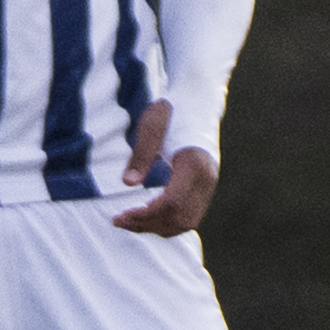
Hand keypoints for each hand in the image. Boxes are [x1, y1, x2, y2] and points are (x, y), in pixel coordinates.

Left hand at [109, 109, 216, 236]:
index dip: (144, 215)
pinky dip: (168, 222)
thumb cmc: (172, 110)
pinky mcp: (207, 188)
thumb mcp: (151, 125)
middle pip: (179, 218)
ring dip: (158, 227)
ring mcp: (209, 185)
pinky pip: (190, 216)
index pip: (170, 202)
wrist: (198, 102)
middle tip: (119, 220)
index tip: (120, 216)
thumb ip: (140, 155)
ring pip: (186, 222)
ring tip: (130, 221)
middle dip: (148, 225)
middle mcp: (207, 178)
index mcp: (193, 163)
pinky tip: (147, 215)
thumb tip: (128, 184)